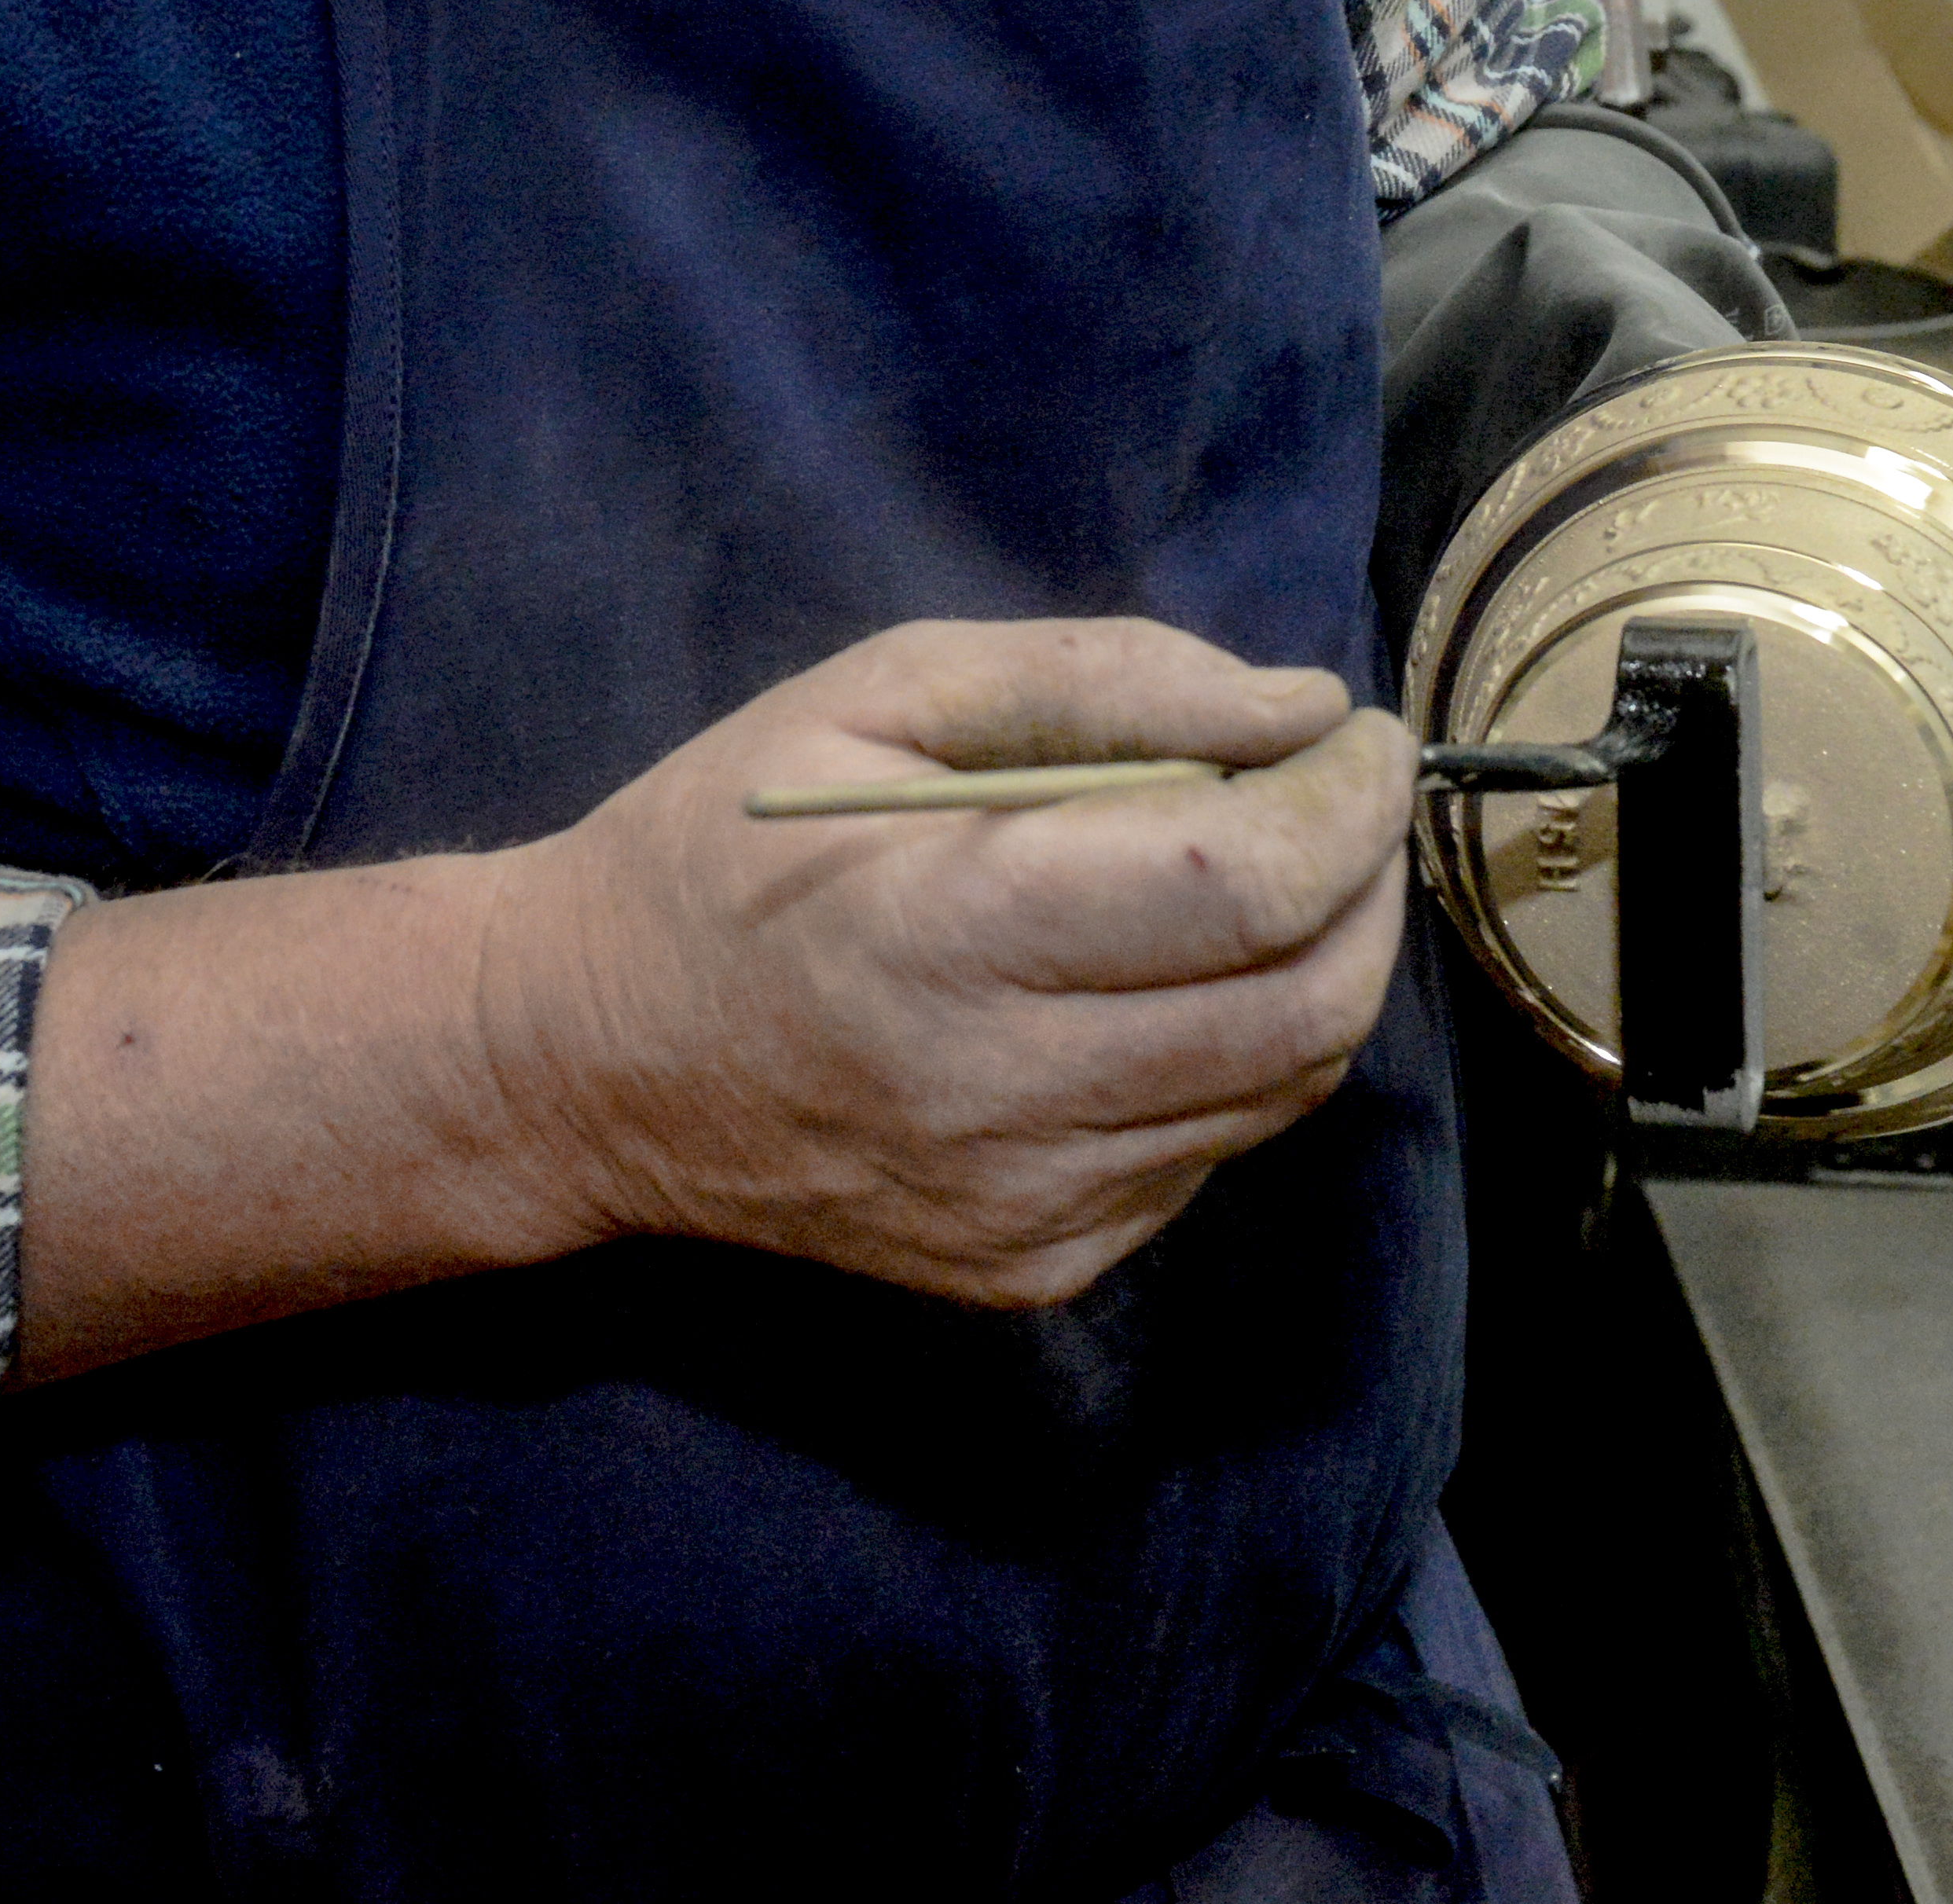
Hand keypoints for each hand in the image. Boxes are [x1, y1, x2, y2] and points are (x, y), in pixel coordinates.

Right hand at [476, 619, 1413, 1309]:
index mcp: (946, 930)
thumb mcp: (880, 694)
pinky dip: (1233, 1056)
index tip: (1360, 733)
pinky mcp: (1034, 1270)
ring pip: (1281, 1088)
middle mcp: (998, 1096)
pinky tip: (1161, 986)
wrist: (583, 1066)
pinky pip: (1209, 1154)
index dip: (1347, 802)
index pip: (1243, 885)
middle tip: (1343, 801)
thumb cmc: (726, 846)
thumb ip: (1101, 681)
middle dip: (1369, 883)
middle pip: (1304, 1005)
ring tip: (1270, 876)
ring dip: (1322, 967)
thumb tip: (1302, 713)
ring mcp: (1025, 1207)